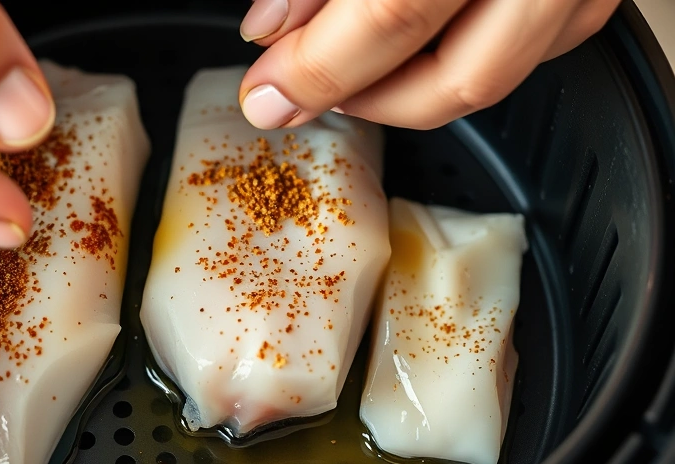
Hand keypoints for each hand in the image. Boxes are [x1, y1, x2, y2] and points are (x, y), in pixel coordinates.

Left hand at [237, 0, 620, 129]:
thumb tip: (272, 26)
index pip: (391, 15)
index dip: (316, 68)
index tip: (268, 93)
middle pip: (460, 76)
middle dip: (367, 102)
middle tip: (305, 94)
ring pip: (502, 73)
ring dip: (414, 91)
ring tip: (354, 71)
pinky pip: (543, 44)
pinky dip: (471, 56)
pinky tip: (417, 45)